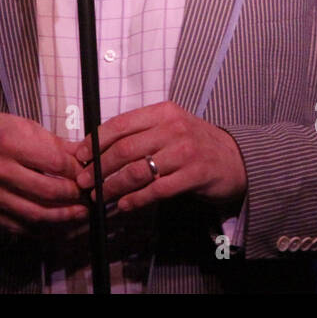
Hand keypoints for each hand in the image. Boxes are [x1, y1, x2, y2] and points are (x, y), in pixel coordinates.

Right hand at [0, 110, 88, 235]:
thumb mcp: (18, 124)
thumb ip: (52, 142)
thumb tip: (82, 155)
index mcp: (9, 142)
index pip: (55, 163)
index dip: (77, 170)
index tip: (87, 173)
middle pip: (48, 191)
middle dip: (74, 195)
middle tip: (88, 194)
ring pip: (36, 214)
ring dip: (63, 216)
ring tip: (80, 213)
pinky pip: (18, 227)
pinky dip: (41, 229)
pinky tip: (56, 224)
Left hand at [73, 101, 247, 212]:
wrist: (236, 158)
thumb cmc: (195, 143)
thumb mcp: (170, 126)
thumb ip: (141, 133)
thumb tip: (98, 148)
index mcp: (163, 112)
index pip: (120, 124)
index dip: (95, 141)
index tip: (80, 156)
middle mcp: (173, 128)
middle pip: (125, 149)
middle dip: (99, 167)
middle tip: (84, 181)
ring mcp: (185, 152)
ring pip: (138, 171)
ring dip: (114, 186)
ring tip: (101, 196)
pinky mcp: (194, 175)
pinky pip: (157, 189)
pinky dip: (137, 200)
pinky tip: (125, 205)